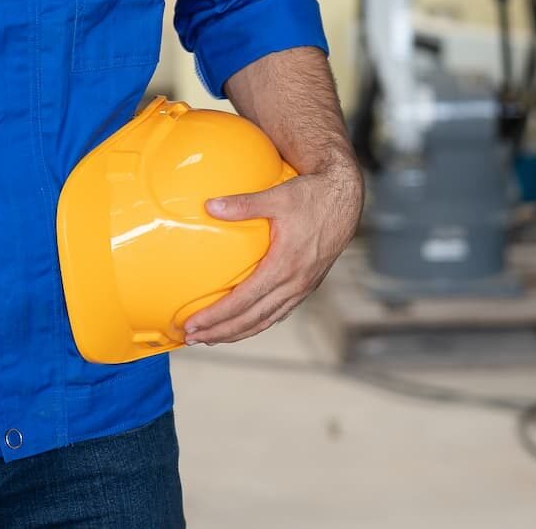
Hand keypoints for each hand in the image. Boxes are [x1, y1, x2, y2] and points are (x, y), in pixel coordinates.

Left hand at [181, 158, 362, 345]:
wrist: (344, 200)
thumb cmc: (310, 197)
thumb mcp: (277, 196)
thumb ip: (242, 204)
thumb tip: (209, 206)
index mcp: (285, 266)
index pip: (244, 301)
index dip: (217, 316)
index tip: (192, 324)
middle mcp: (295, 283)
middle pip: (253, 319)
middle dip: (221, 332)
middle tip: (191, 338)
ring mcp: (302, 287)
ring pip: (266, 320)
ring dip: (238, 332)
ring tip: (211, 337)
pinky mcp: (306, 285)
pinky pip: (279, 312)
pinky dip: (257, 322)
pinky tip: (242, 322)